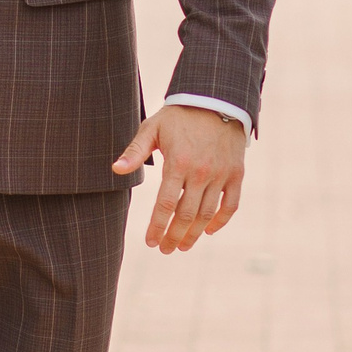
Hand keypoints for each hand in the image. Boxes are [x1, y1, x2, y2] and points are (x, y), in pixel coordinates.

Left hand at [113, 103, 246, 253]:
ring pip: (208, 214)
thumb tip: (116, 169)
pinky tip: (209, 231)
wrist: (216, 102)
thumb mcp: (151, 128)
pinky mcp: (236, 175)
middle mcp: (201, 173)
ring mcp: (221, 175)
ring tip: (182, 246)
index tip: (150, 241)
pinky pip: (231, 205)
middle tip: (164, 249)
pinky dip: (221, 221)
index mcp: (178, 163)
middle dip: (174, 236)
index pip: (165, 204)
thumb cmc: (178, 117)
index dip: (157, 226)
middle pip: (186, 215)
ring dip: (195, 234)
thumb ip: (134, 151)